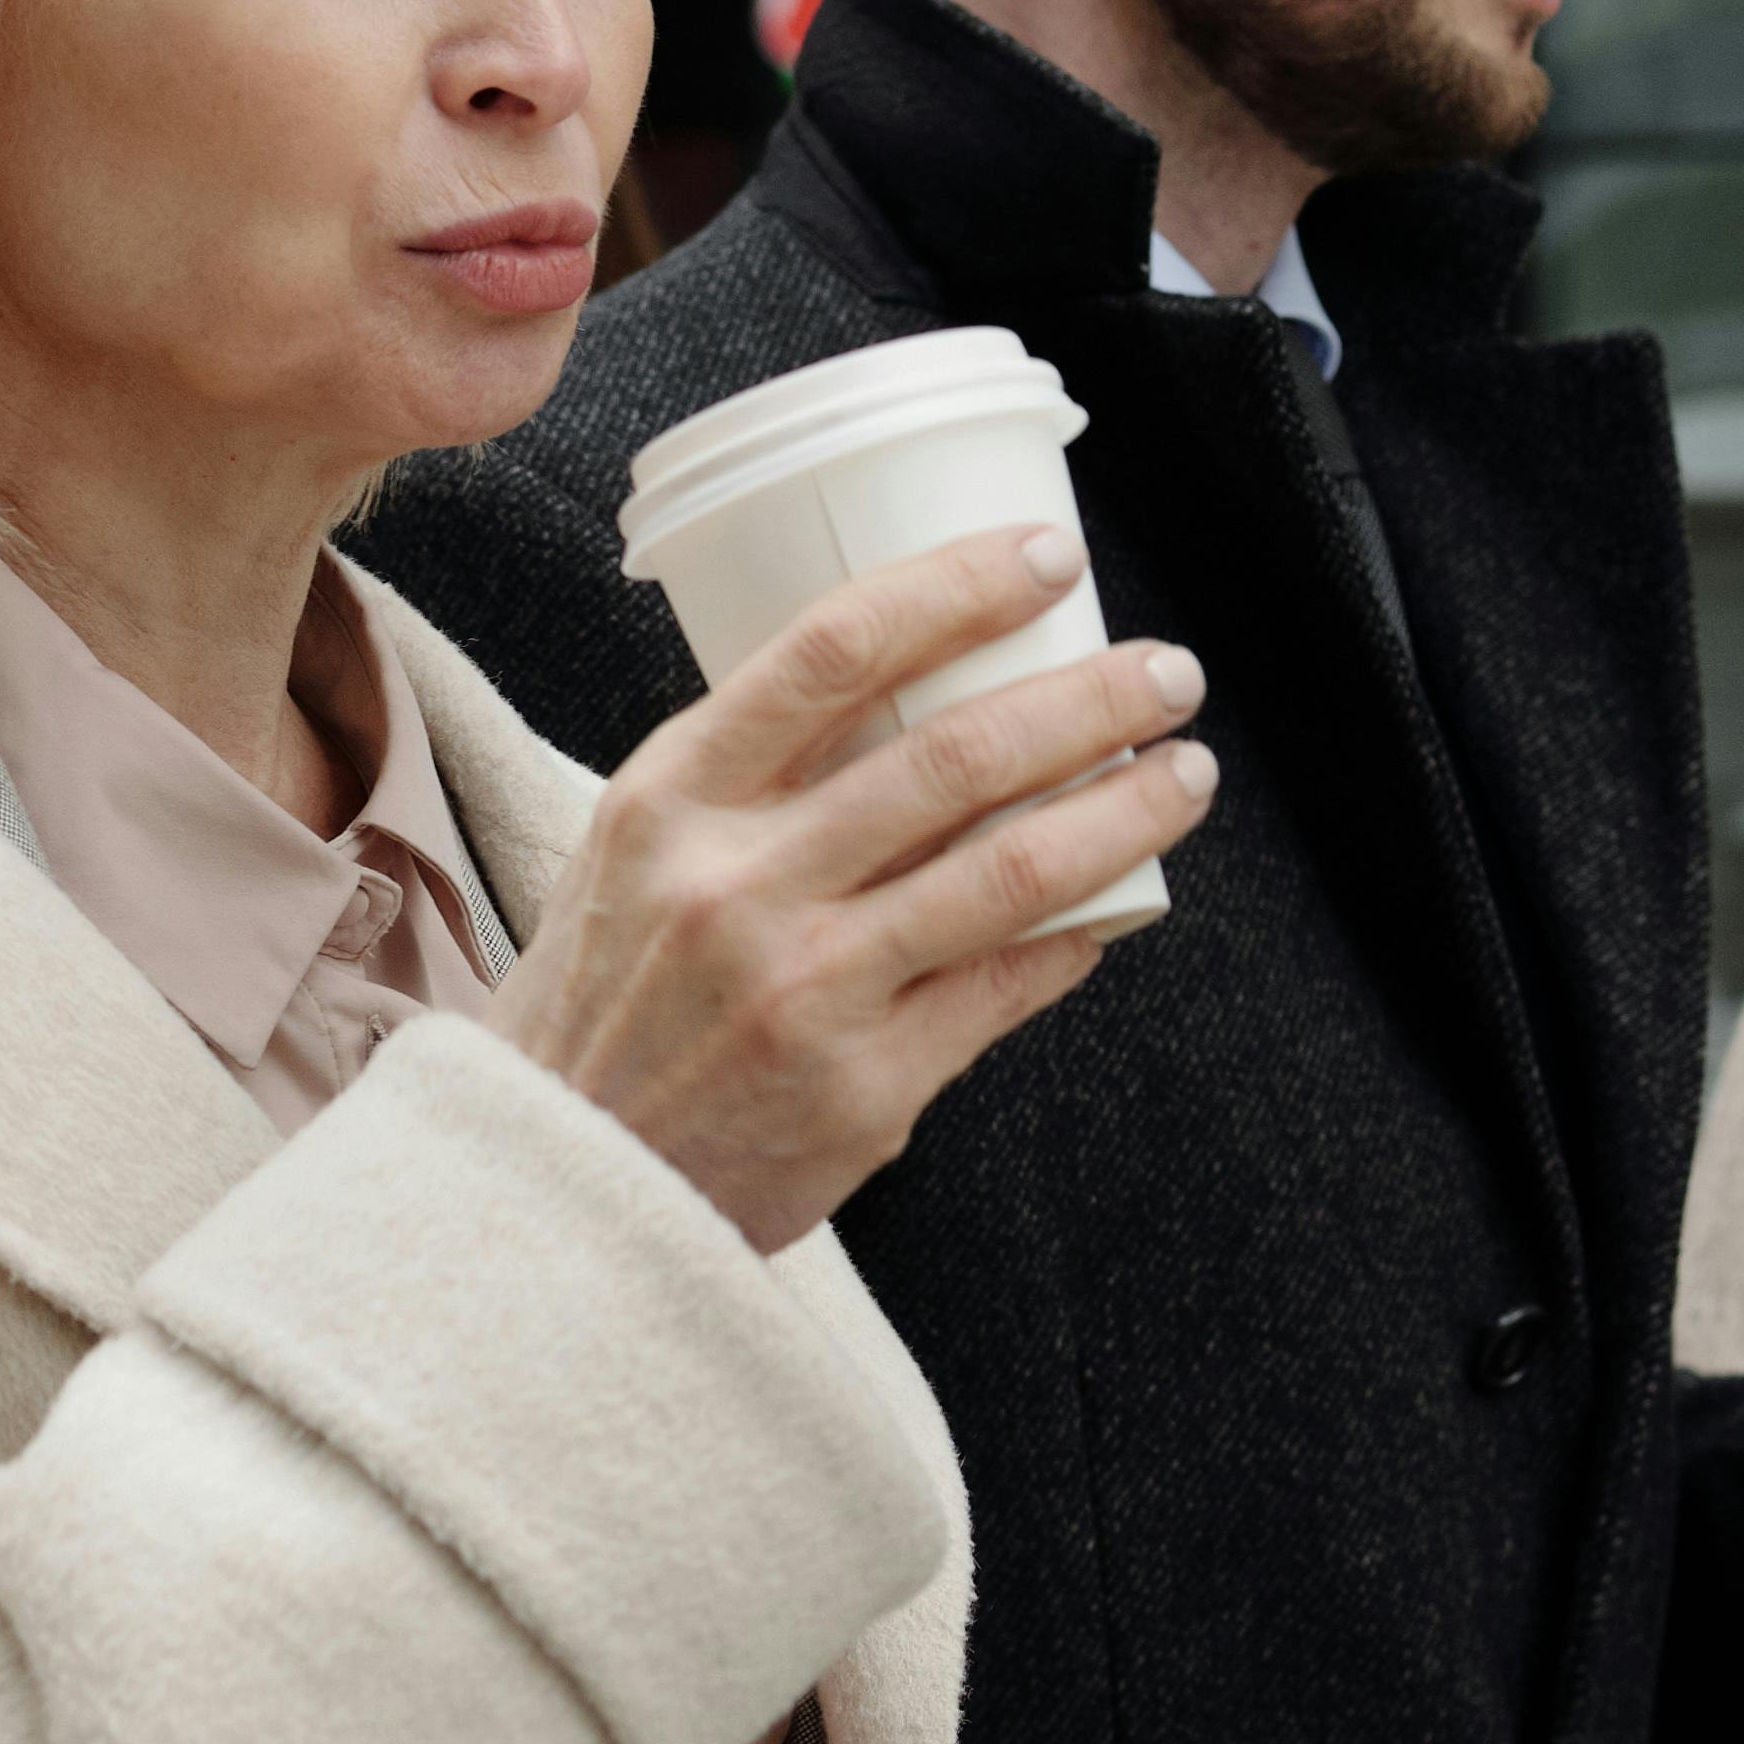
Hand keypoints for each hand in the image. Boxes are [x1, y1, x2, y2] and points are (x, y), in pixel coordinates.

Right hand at [493, 528, 1211, 1254]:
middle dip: (1091, 700)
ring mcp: (807, 992)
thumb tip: (915, 700)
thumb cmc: (602, 1005)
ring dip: (1122, 811)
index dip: (959, 587)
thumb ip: (746, 781)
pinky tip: (1118, 902)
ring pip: (1012, 873)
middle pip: (954, 756)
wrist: (557, 1185)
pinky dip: (1077, 935)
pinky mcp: (864, 1091)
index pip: (833, 651)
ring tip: (1185, 776)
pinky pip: (1006, 987)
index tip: (1047, 558)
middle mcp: (737, 887)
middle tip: (1169, 674)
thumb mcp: (630, 854)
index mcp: (672, 799)